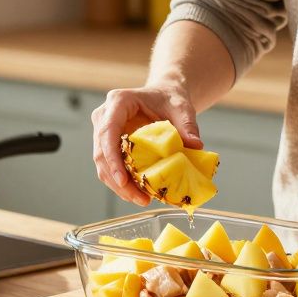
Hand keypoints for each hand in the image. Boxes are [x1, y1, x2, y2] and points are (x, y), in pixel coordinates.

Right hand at [91, 83, 202, 205]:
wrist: (163, 96)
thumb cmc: (170, 98)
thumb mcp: (182, 108)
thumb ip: (188, 125)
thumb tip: (196, 146)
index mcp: (118, 101)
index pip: (108, 132)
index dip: (112, 158)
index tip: (123, 180)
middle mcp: (104, 116)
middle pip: (102, 153)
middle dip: (118, 180)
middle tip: (140, 199)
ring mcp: (102, 131)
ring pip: (103, 164)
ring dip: (119, 186)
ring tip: (142, 200)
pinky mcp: (107, 145)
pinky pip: (110, 167)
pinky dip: (122, 183)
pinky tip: (139, 194)